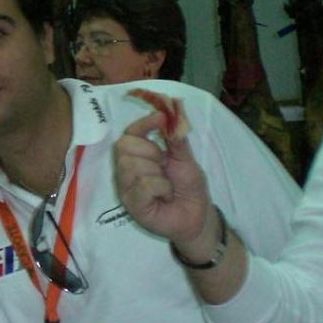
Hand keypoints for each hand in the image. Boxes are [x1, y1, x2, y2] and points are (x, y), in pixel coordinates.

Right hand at [113, 110, 212, 246]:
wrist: (198, 215)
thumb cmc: (189, 187)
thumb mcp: (185, 158)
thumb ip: (176, 137)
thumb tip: (173, 108)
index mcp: (138, 155)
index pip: (129, 133)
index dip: (142, 123)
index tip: (160, 119)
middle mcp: (126, 169)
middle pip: (123, 145)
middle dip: (149, 151)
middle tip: (163, 164)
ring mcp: (126, 187)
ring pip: (131, 165)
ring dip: (158, 173)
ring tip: (166, 185)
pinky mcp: (131, 205)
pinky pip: (141, 185)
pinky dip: (160, 188)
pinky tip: (165, 196)